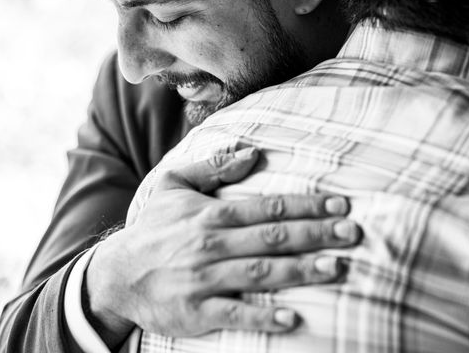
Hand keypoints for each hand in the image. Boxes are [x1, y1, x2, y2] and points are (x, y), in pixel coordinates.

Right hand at [85, 148, 361, 346]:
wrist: (115, 274)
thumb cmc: (153, 227)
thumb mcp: (174, 184)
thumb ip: (215, 167)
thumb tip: (254, 151)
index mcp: (211, 214)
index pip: (268, 207)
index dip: (307, 205)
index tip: (340, 204)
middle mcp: (212, 244)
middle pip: (273, 237)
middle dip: (316, 234)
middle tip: (352, 232)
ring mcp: (205, 279)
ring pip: (260, 273)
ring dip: (300, 271)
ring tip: (336, 267)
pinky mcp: (197, 312)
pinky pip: (235, 313)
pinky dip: (263, 315)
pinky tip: (292, 317)